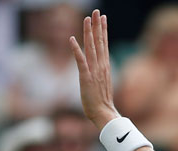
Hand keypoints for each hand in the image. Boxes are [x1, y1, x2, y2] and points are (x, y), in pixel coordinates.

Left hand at [70, 10, 119, 128]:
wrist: (104, 113)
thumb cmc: (102, 102)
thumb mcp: (102, 83)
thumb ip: (101, 73)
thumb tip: (101, 68)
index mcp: (105, 66)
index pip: (104, 44)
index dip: (103, 30)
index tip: (103, 18)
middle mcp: (101, 66)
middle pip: (99, 41)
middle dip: (97, 25)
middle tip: (97, 12)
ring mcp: (94, 71)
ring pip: (91, 47)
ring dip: (89, 32)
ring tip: (88, 19)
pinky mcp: (85, 78)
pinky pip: (80, 61)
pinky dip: (76, 49)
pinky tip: (72, 39)